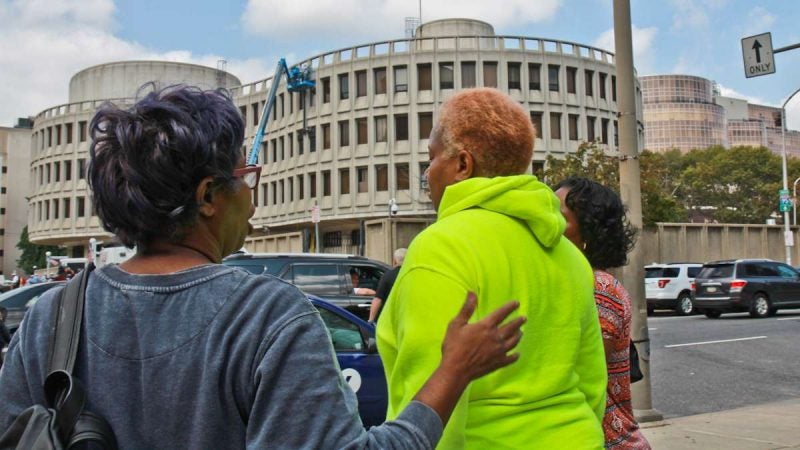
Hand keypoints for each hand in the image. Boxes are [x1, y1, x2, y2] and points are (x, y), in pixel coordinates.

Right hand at [412, 292, 524, 424]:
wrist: (456, 370)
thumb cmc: (454, 347)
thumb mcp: (456, 324)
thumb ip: (466, 308)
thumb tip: (471, 293)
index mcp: (486, 326)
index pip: (501, 313)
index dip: (510, 307)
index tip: (516, 303)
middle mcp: (496, 338)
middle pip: (511, 327)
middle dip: (518, 321)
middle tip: (523, 318)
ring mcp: (498, 351)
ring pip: (514, 341)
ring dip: (518, 336)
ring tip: (521, 332)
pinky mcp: (498, 363)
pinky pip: (511, 358)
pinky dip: (515, 355)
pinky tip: (517, 354)